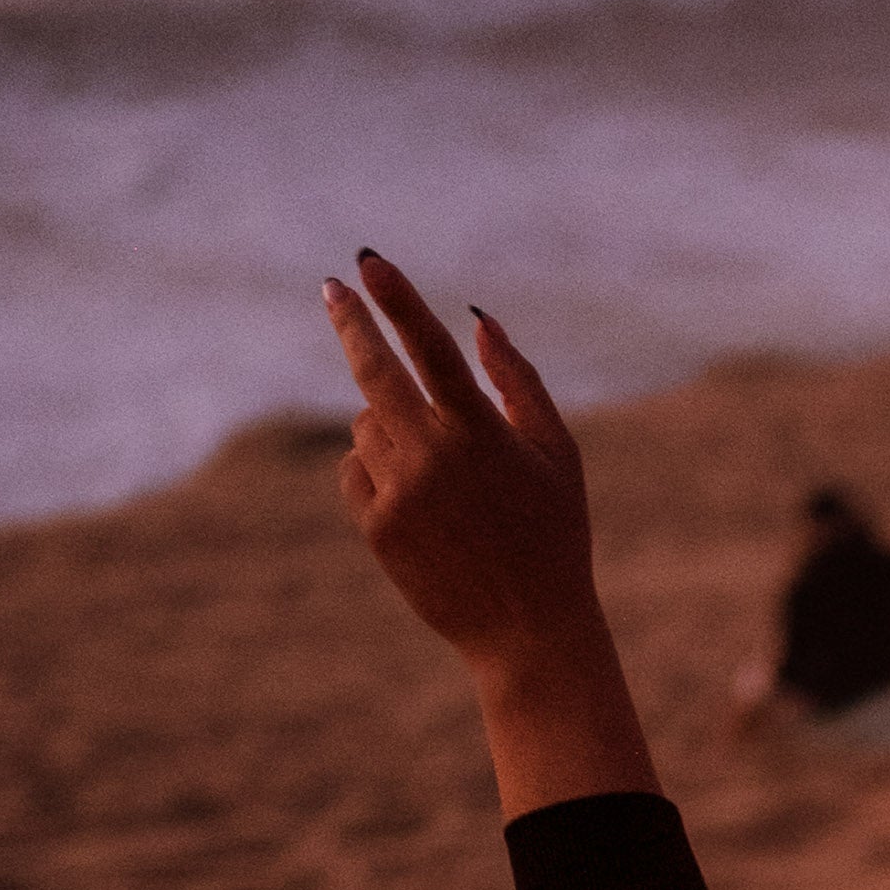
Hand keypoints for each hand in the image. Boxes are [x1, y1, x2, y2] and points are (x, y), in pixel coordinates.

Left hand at [323, 253, 657, 817]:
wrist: (528, 630)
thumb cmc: (554, 535)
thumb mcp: (556, 454)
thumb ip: (518, 381)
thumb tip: (475, 320)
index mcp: (481, 431)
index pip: (428, 346)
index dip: (396, 297)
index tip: (367, 260)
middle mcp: (433, 455)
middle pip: (372, 371)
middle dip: (350, 322)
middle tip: (332, 288)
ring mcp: (399, 491)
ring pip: (367, 424)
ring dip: (389, 424)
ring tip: (439, 473)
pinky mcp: (376, 525)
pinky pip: (358, 470)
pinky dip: (379, 469)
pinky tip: (420, 503)